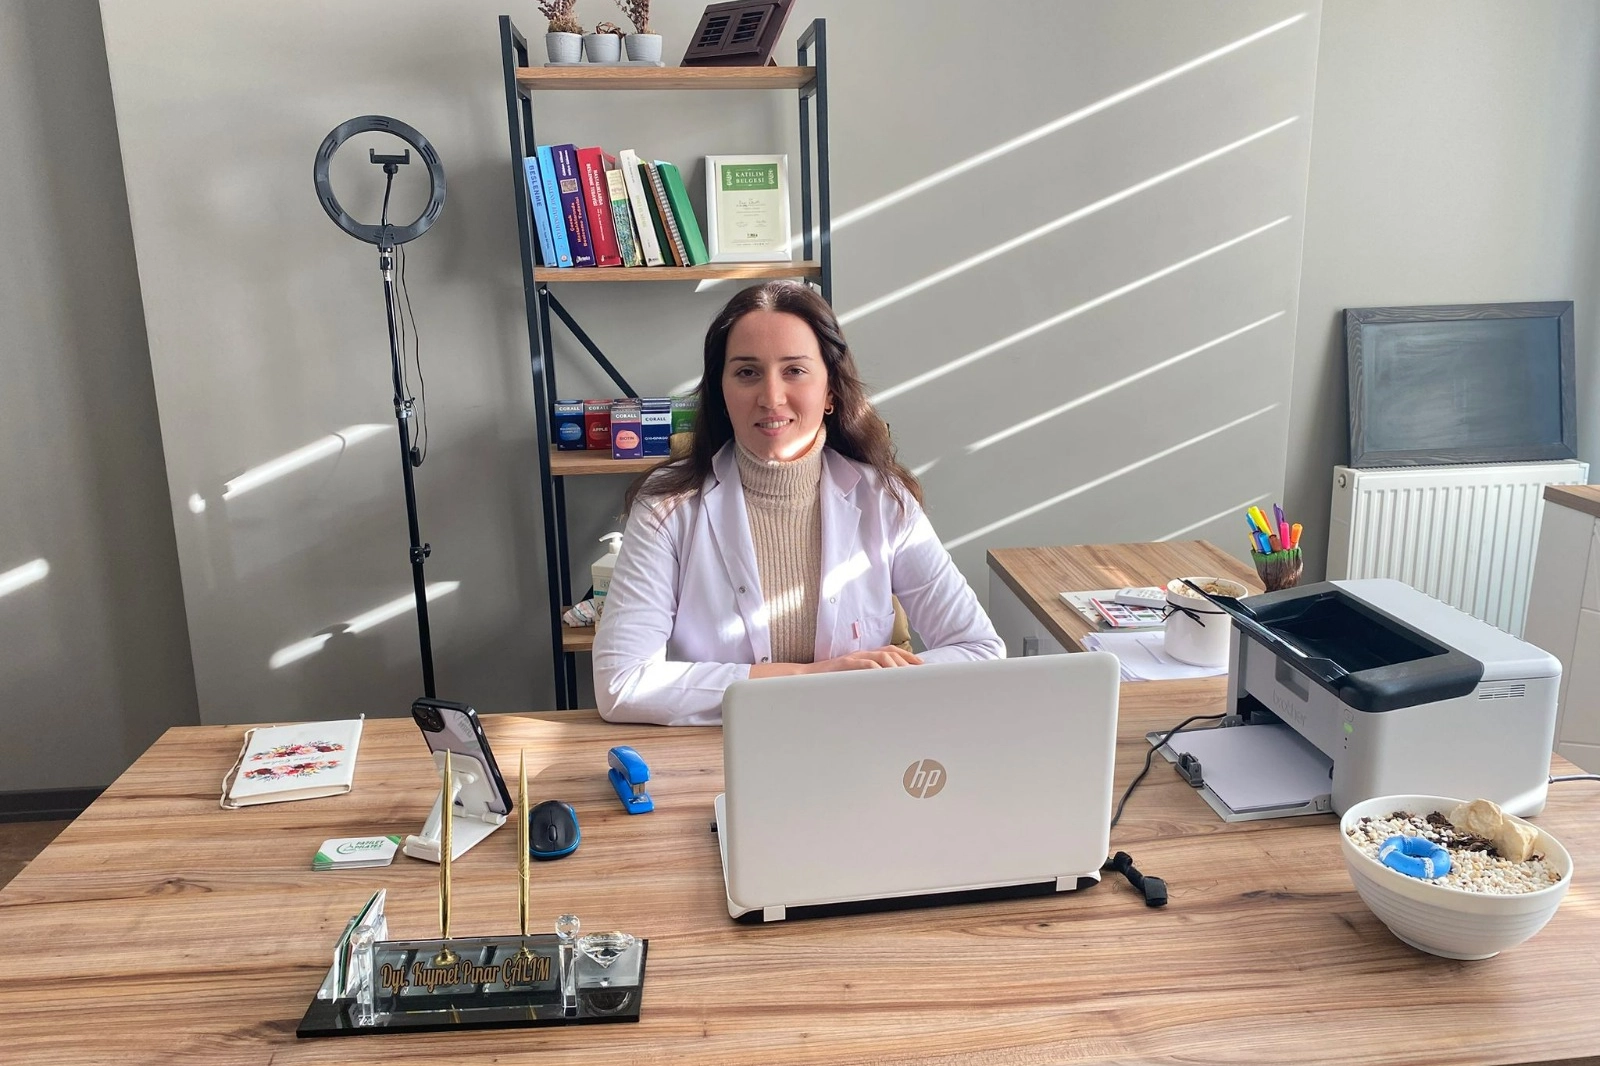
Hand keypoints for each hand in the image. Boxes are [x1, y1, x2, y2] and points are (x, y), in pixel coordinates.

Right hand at [809, 646, 923, 671]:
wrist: (805, 679)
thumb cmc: (829, 681)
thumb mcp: (851, 678)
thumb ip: (866, 679)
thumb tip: (884, 687)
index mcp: (863, 656)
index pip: (889, 651)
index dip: (906, 656)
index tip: (920, 665)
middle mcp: (860, 654)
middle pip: (889, 653)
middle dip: (906, 662)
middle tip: (918, 672)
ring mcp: (852, 659)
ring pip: (880, 657)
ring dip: (895, 665)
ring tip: (906, 675)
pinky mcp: (844, 665)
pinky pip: (865, 664)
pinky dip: (877, 669)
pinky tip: (886, 676)